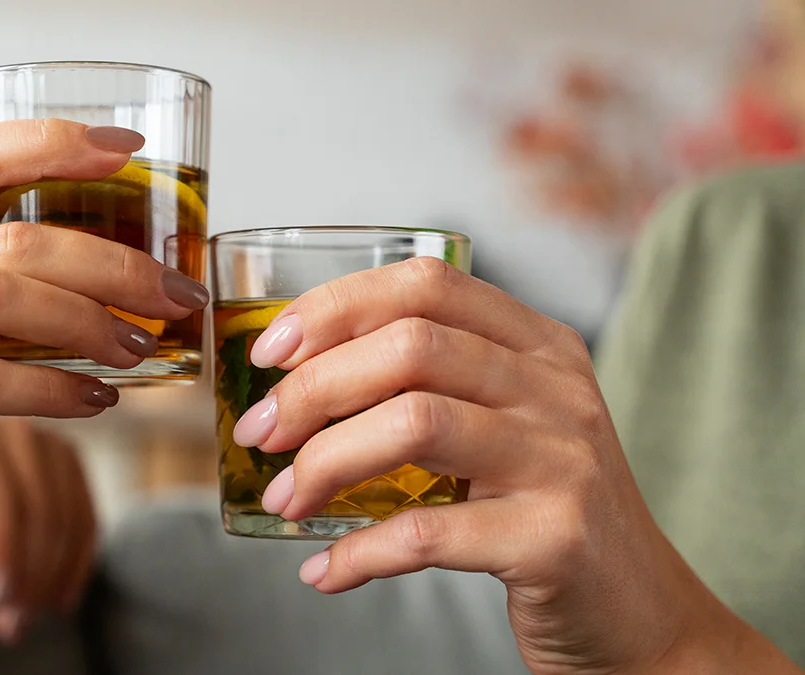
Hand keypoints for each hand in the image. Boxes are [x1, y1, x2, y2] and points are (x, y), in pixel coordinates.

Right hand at [0, 119, 206, 597]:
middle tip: (178, 294)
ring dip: (88, 322)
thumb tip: (140, 271)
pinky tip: (100, 401)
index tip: (132, 151)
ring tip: (140, 348)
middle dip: (111, 263)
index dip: (51, 144)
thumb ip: (24, 291)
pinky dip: (55, 389)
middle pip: (9, 239)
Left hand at [0, 417, 95, 644]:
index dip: (4, 547)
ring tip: (23, 619)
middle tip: (11, 621)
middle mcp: (10, 429)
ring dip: (53, 576)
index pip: (0, 494)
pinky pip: (85, 515)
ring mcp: (42, 440)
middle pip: (40, 505)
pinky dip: (76, 564)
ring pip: (68, 514)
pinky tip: (58, 601)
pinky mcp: (63, 459)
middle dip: (30, 571)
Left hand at [232, 257, 728, 673]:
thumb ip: (430, 387)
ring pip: (415, 423)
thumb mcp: (507, 425)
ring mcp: (560, 460)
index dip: (335, 306)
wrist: (639, 613)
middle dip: (312, 387)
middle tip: (262, 432)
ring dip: (325, 462)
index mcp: (537, 346)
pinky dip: (360, 553)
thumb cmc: (545, 513)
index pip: (425, 285)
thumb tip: (297, 382)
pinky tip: (328, 569)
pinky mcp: (554, 538)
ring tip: (285, 497)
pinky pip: (430, 532)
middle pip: (410, 347)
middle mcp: (554, 390)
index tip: (272, 351)